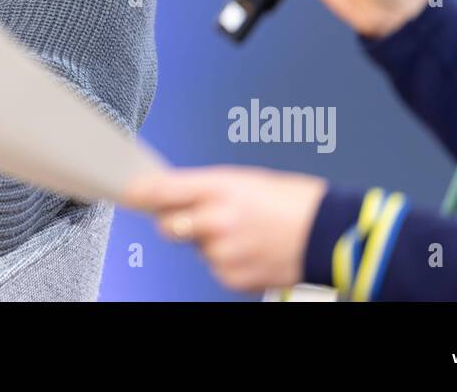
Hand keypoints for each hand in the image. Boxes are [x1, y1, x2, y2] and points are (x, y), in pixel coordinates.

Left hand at [122, 166, 327, 292]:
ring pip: (196, 248)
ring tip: (245, 231)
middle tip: (198, 214)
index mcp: (220, 187)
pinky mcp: (233, 277)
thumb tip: (170, 193)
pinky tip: (252, 248)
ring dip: (210, 241)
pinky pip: (215, 267)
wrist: (329, 233)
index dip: (139, 192)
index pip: (163, 190)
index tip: (127, 192)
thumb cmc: (291, 200)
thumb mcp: (245, 180)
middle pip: (168, 225)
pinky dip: (228, 260)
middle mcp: (217, 220)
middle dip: (174, 220)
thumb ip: (205, 189)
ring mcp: (224, 252)